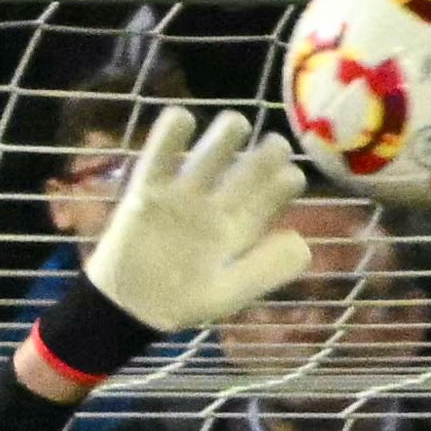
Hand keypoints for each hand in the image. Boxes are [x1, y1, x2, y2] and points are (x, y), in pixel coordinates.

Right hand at [79, 107, 313, 336]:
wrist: (128, 309)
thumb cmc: (180, 302)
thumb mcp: (227, 295)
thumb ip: (265, 271)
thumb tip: (303, 242)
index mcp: (240, 228)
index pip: (272, 194)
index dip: (286, 180)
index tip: (290, 177)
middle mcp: (217, 204)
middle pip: (250, 166)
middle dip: (268, 151)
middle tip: (273, 145)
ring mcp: (184, 195)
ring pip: (212, 152)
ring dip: (227, 133)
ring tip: (235, 127)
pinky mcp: (148, 190)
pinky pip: (159, 155)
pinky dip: (169, 134)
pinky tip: (182, 120)